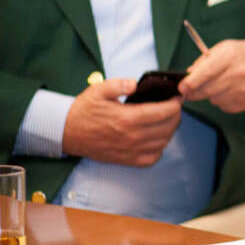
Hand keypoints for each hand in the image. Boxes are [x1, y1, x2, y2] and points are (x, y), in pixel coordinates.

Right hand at [61, 77, 181, 166]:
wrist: (66, 132)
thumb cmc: (84, 110)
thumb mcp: (98, 90)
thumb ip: (119, 84)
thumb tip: (135, 84)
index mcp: (128, 118)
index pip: (164, 112)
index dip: (175, 103)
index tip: (177, 97)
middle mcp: (133, 137)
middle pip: (169, 127)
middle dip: (176, 115)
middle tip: (174, 106)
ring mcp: (131, 151)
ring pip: (164, 142)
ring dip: (170, 130)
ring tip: (167, 119)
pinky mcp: (128, 160)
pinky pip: (153, 157)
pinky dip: (160, 147)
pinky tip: (157, 137)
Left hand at [178, 39, 244, 112]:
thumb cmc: (244, 54)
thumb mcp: (224, 48)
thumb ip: (203, 61)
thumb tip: (188, 76)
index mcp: (229, 57)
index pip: (204, 74)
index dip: (189, 84)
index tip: (182, 87)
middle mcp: (238, 74)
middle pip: (206, 91)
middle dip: (194, 92)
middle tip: (190, 91)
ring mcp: (244, 90)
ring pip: (214, 100)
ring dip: (212, 95)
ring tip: (220, 85)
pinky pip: (225, 107)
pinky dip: (223, 101)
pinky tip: (230, 91)